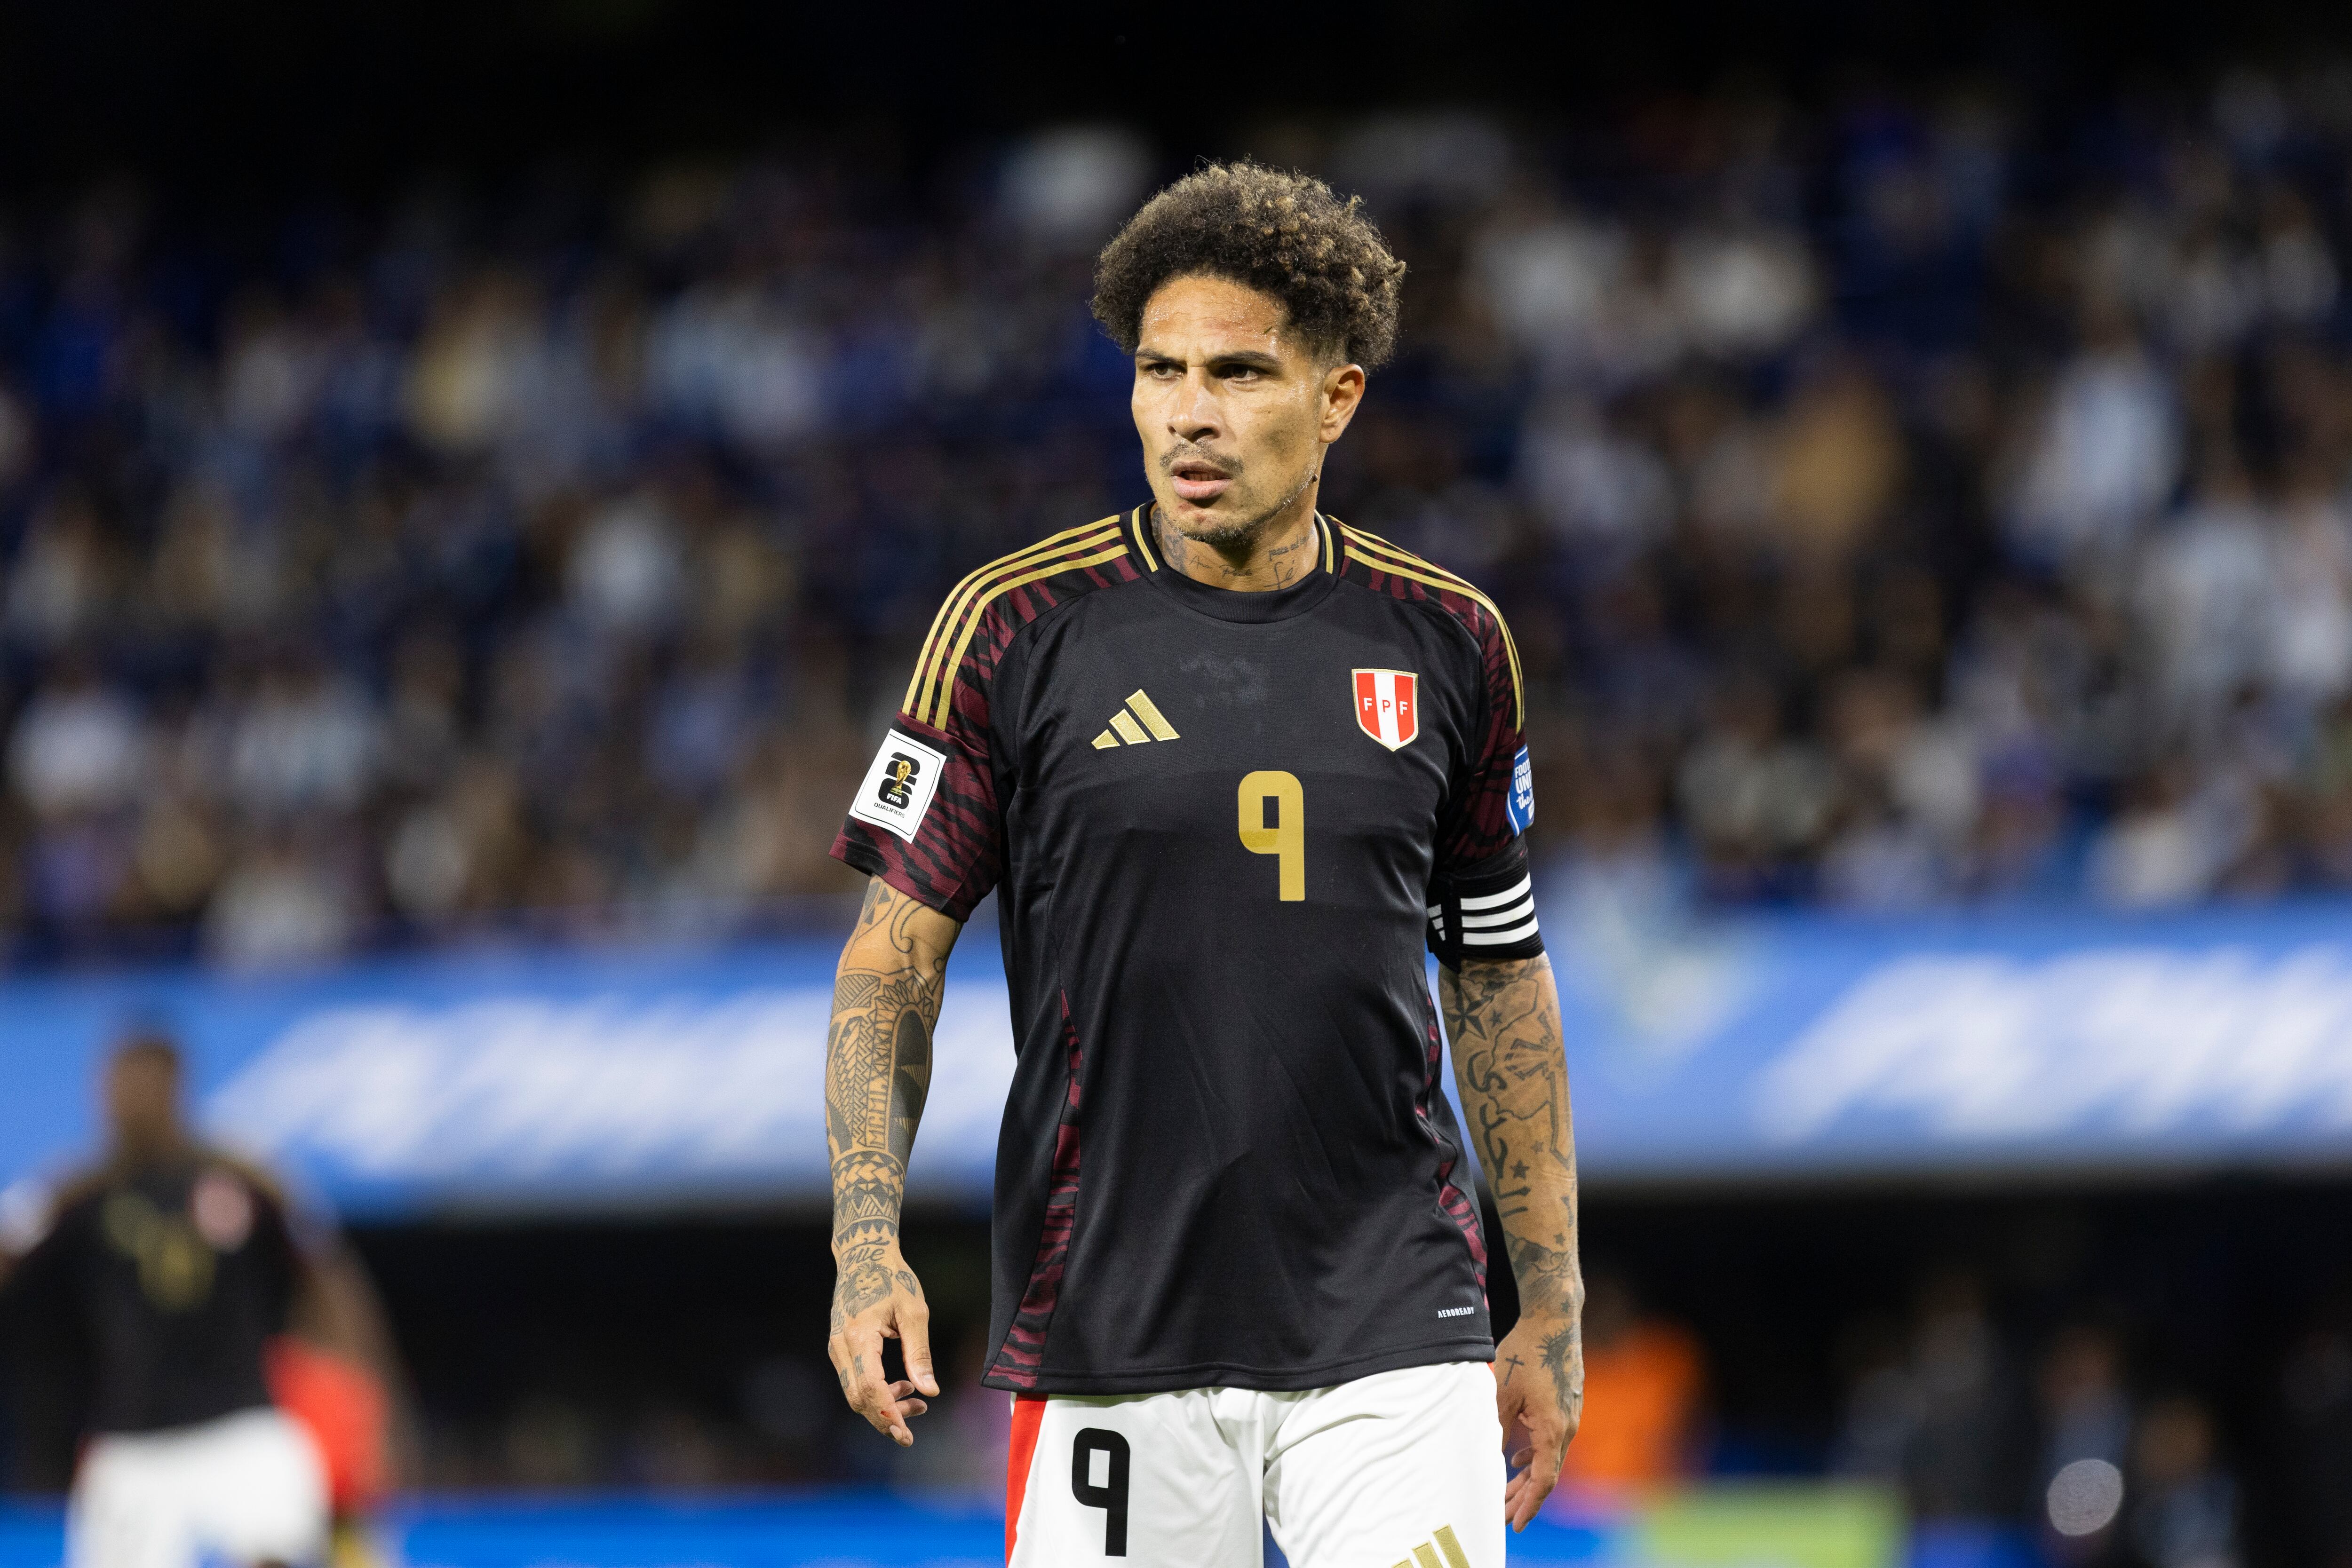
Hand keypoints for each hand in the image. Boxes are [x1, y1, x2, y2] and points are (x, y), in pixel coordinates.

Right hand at [828, 1244, 937, 1445]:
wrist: (863, 1256)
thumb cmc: (892, 1278)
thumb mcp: (915, 1312)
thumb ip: (919, 1353)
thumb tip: (931, 1391)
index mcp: (859, 1337)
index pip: (870, 1388)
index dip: (888, 1414)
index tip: (906, 1435)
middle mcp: (841, 1347)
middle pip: (858, 1398)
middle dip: (886, 1417)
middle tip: (915, 1422)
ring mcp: (837, 1348)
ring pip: (855, 1393)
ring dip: (884, 1405)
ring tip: (917, 1401)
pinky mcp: (840, 1348)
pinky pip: (855, 1380)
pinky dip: (877, 1391)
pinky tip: (903, 1386)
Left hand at [1492, 1310, 1582, 1530]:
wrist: (1553, 1318)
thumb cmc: (1526, 1351)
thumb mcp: (1502, 1392)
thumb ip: (1498, 1427)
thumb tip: (1493, 1455)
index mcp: (1553, 1429)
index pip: (1543, 1480)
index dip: (1529, 1505)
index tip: (1515, 1525)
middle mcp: (1567, 1427)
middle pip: (1546, 1473)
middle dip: (1523, 1498)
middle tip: (1502, 1516)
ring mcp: (1570, 1414)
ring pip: (1548, 1456)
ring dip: (1527, 1476)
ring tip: (1506, 1493)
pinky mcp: (1566, 1403)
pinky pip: (1551, 1438)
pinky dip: (1534, 1453)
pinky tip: (1516, 1458)